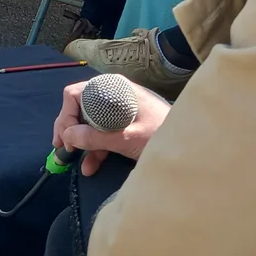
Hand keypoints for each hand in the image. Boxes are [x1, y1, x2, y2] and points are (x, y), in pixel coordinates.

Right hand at [52, 79, 170, 176]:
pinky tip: (89, 166)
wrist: (193, 145)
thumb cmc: (162, 135)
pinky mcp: (124, 125)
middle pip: (80, 108)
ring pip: (89, 123)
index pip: (76, 94)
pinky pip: (102, 133)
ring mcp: (118, 110)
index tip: (64, 138)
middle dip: (70, 130)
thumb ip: (97, 137)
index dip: (66, 115)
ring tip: (72, 161)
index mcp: (113, 88)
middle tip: (62, 149)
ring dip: (81, 143)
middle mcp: (112, 94)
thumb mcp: (127, 138)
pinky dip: (94, 149)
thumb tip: (69, 137)